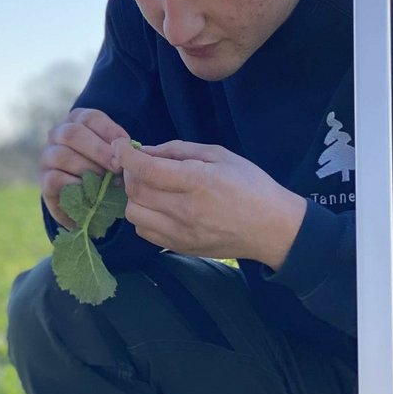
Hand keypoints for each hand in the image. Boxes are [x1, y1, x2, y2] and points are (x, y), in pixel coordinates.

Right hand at [40, 108, 131, 227]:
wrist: (87, 201)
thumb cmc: (105, 170)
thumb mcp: (113, 154)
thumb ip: (119, 149)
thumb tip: (132, 150)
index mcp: (75, 121)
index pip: (90, 118)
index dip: (109, 131)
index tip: (126, 146)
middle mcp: (57, 134)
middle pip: (73, 133)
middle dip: (99, 150)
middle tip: (117, 167)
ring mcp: (48, 157)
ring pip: (63, 155)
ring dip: (88, 169)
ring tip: (105, 182)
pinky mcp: (44, 181)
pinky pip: (55, 178)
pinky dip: (75, 185)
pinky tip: (90, 192)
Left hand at [115, 139, 307, 268]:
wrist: (273, 229)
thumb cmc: (250, 185)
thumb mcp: (219, 155)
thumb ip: (178, 150)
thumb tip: (144, 151)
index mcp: (198, 182)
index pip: (146, 170)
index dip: (126, 155)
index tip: (119, 146)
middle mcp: (186, 211)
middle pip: (135, 191)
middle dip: (131, 173)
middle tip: (142, 166)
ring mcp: (181, 234)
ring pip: (133, 214)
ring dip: (135, 197)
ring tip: (152, 188)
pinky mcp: (180, 248)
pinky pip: (144, 231)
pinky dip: (144, 216)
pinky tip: (159, 207)